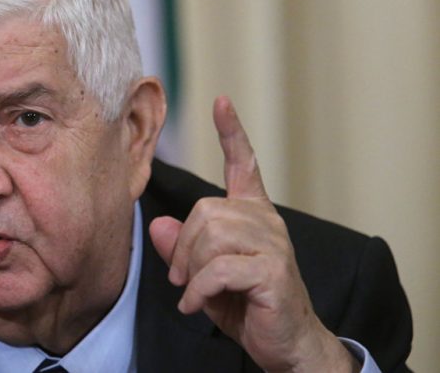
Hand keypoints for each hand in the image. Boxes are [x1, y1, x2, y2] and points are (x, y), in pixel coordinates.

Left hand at [149, 97, 358, 371]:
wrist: (286, 344)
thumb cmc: (245, 305)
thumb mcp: (203, 276)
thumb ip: (183, 249)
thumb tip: (159, 224)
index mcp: (253, 215)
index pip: (245, 164)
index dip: (232, 133)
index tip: (221, 102)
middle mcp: (267, 222)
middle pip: (205, 210)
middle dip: (184, 248)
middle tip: (181, 279)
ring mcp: (274, 245)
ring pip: (211, 236)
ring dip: (190, 271)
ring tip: (192, 293)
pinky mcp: (273, 271)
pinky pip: (218, 269)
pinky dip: (198, 291)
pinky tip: (195, 306)